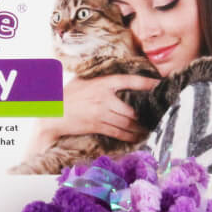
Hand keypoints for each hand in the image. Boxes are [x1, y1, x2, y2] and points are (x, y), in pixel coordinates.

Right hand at [30, 74, 156, 153]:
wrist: (52, 113)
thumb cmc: (67, 95)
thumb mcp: (82, 80)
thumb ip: (98, 78)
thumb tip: (112, 73)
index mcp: (102, 83)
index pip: (129, 81)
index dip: (146, 83)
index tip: (158, 84)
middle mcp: (104, 99)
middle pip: (131, 109)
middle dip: (144, 114)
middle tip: (155, 116)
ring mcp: (100, 113)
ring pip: (127, 122)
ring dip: (139, 128)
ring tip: (148, 129)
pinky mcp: (96, 126)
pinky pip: (118, 132)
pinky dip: (129, 136)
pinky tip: (137, 137)